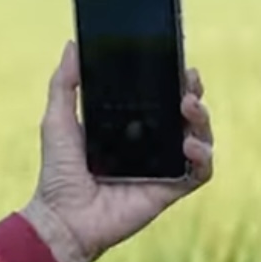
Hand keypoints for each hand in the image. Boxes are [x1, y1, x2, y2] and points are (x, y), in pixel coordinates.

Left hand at [21, 40, 213, 261]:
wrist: (62, 217)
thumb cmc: (58, 172)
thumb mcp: (57, 119)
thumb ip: (65, 83)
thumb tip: (73, 44)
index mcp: (130, 126)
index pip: (161, 97)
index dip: (174, 80)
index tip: (178, 62)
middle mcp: (151, 145)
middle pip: (187, 114)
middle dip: (194, 94)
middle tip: (189, 82)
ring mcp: (164, 168)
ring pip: (201, 138)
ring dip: (202, 119)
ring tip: (188, 108)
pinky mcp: (171, 190)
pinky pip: (201, 172)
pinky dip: (204, 156)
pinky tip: (190, 146)